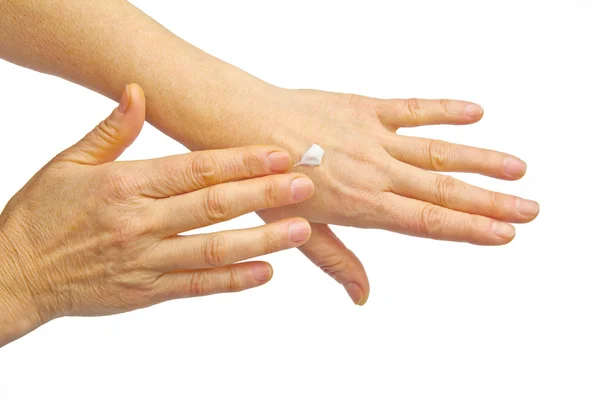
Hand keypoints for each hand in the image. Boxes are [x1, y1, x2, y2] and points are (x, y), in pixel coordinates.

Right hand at [0, 84, 313, 346]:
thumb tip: (138, 92)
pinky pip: (197, 287)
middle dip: (264, 194)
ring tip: (301, 229)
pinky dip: (233, 281)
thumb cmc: (41, 215)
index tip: (278, 154)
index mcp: (124, 184)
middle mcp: (139, 223)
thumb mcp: (68, 163)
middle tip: (306, 185)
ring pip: (214, 249)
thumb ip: (111, 130)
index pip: (194, 169)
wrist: (14, 275)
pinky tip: (266, 271)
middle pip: (214, 206)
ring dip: (262, 239)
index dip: (241, 160)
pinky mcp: (146, 292)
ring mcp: (145, 261)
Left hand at [252, 88, 539, 304]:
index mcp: (361, 204)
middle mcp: (375, 171)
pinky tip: (476, 112)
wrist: (242, 126)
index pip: (427, 221)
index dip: (469, 229)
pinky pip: (411, 108)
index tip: (504, 234)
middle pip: (443, 190)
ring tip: (517, 168)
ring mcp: (372, 137)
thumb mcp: (298, 231)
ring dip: (480, 160)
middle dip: (491, 202)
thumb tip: (362, 296)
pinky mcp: (364, 108)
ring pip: (437, 151)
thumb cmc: (266, 181)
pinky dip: (443, 110)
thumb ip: (337, 261)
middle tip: (530, 209)